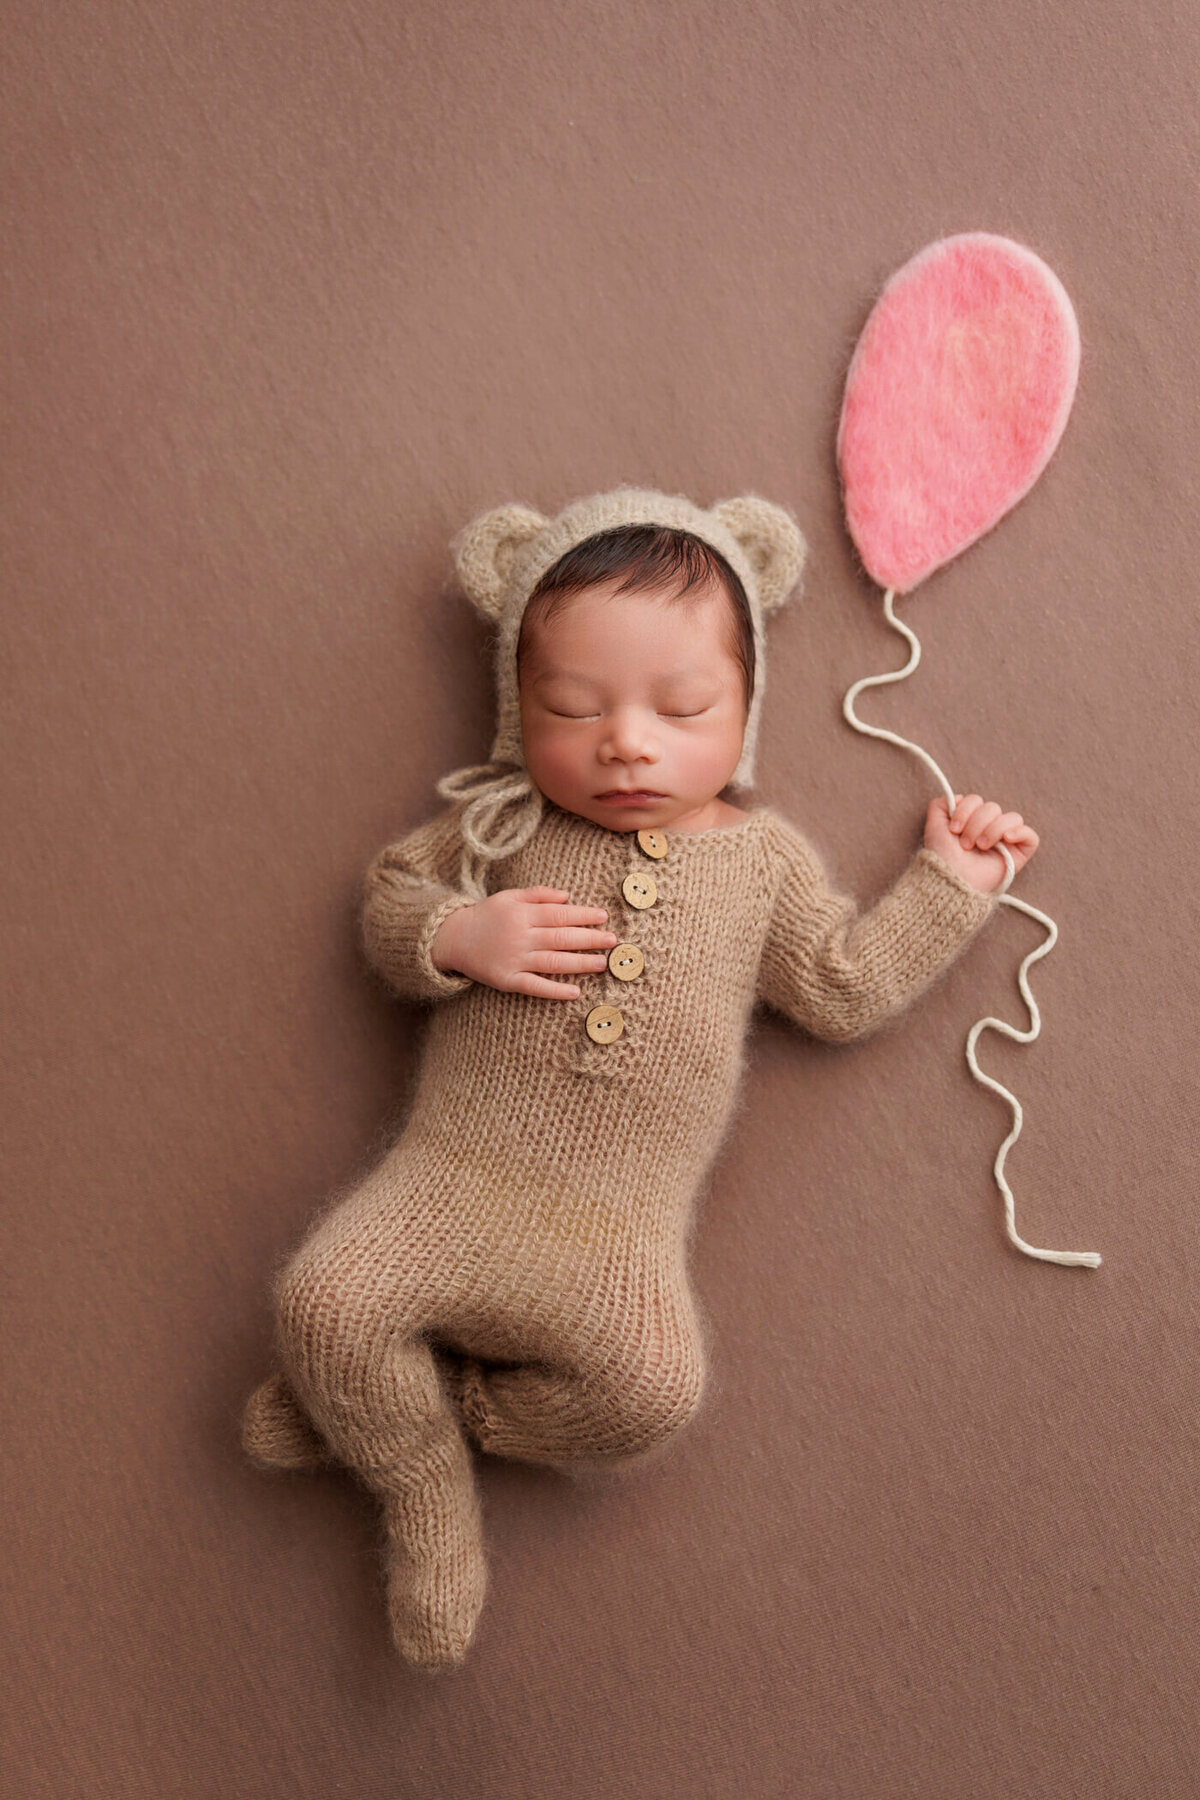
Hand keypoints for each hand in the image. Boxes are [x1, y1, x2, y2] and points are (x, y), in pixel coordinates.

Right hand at [430, 887, 618, 999]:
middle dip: (590, 939)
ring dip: (581, 964)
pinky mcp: (507, 980)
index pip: (559, 914)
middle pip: (561, 938)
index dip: (583, 915)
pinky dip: (555, 990)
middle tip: (613, 941)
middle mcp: (520, 936)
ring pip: (553, 962)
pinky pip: (535, 987)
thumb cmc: (487, 916)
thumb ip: (538, 895)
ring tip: (602, 964)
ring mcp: (514, 960)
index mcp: (522, 914)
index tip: (603, 917)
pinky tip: (575, 992)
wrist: (453, 938)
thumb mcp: (509, 897)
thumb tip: (568, 897)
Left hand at [923, 793, 1039, 893]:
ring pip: (1012, 818)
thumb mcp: (934, 826)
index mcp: (972, 821)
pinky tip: (1006, 838)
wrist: (951, 879)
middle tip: (966, 844)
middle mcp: (990, 829)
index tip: (954, 829)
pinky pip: (1031, 836)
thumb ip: (940, 805)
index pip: (977, 800)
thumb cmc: (943, 857)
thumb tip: (958, 798)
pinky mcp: (1020, 854)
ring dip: (993, 829)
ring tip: (981, 846)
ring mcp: (1007, 841)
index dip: (965, 810)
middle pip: (993, 807)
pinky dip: (1020, 833)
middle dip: (976, 824)